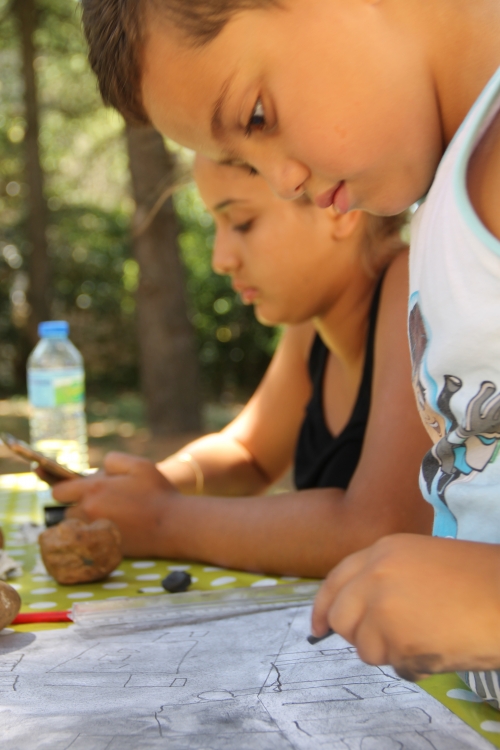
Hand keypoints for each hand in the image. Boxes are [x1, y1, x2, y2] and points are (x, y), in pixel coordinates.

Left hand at [52, 452, 177, 556]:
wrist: (173, 525)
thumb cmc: (158, 493)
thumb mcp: (139, 464)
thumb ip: (113, 460)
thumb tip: (97, 471)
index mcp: (93, 490)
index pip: (59, 491)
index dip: (66, 488)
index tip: (77, 489)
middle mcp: (88, 512)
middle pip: (67, 511)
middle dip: (78, 505)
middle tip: (102, 502)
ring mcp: (95, 532)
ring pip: (78, 527)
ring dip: (86, 521)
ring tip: (109, 516)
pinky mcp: (103, 548)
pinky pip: (90, 540)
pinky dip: (96, 535)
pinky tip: (117, 528)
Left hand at [311, 534, 499, 680]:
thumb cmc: (480, 580)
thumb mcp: (424, 561)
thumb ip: (388, 579)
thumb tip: (361, 615)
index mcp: (383, 550)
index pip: (336, 581)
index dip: (323, 607)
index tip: (317, 629)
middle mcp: (375, 575)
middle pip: (340, 618)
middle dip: (359, 636)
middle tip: (390, 641)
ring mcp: (383, 607)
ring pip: (366, 648)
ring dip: (394, 653)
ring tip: (430, 638)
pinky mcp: (397, 639)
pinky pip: (396, 667)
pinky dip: (416, 667)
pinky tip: (442, 649)